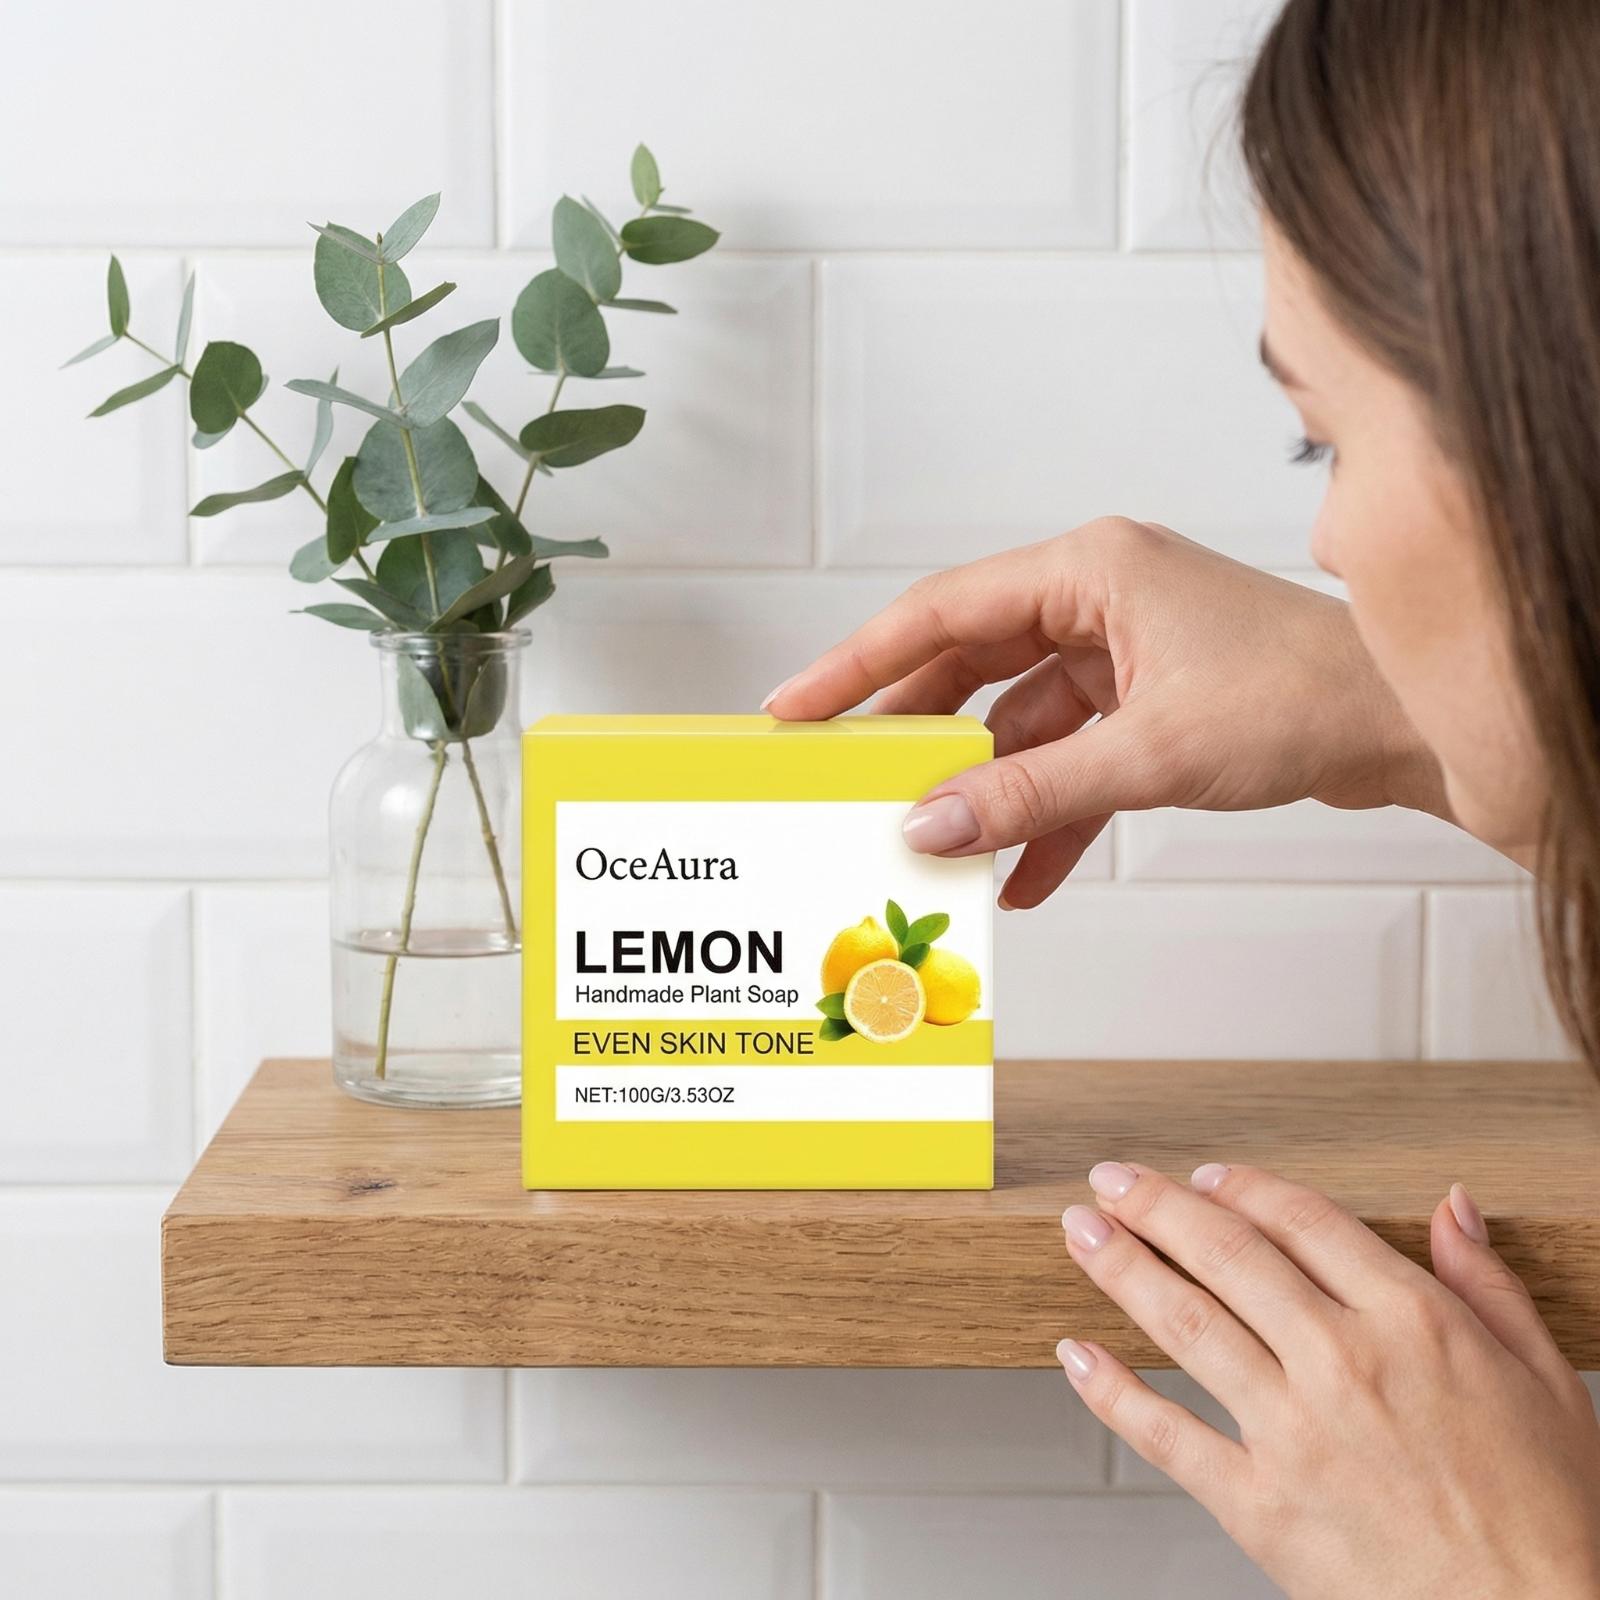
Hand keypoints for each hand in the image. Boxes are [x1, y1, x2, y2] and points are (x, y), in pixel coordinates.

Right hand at [766, 519, 1446, 906]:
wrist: (1409, 725)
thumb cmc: (1307, 697)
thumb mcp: (1150, 752)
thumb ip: (1033, 794)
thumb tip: (931, 824)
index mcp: (1090, 567)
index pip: (942, 610)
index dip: (859, 662)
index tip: (798, 708)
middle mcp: (1098, 597)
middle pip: (969, 664)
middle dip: (915, 736)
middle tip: (851, 786)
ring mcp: (1123, 650)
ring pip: (1017, 720)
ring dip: (985, 789)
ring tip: (934, 847)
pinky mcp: (1148, 700)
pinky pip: (1069, 757)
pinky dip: (1046, 814)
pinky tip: (1021, 878)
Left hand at [1056, 1161, 1599, 1598]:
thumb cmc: (1554, 1523)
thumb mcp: (1549, 1384)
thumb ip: (1488, 1286)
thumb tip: (1452, 1205)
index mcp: (1414, 1323)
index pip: (1303, 1220)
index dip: (1243, 1187)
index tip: (1206, 1175)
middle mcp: (1344, 1362)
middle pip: (1227, 1254)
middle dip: (1156, 1205)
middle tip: (1111, 1179)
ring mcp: (1294, 1433)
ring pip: (1185, 1322)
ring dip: (1121, 1266)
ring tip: (1081, 1229)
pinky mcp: (1260, 1506)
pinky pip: (1166, 1435)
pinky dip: (1111, 1391)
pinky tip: (1078, 1355)